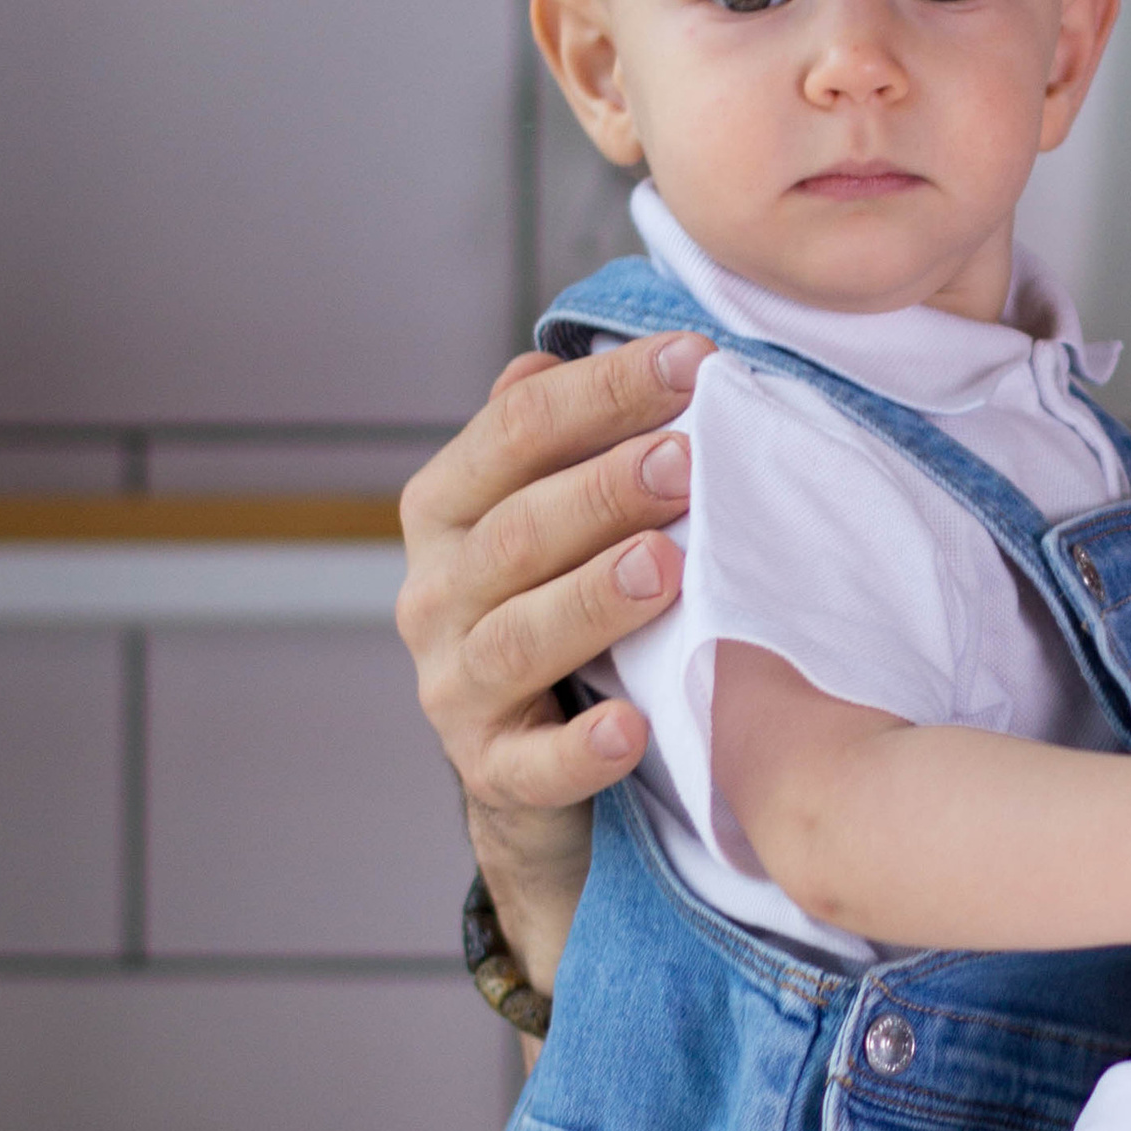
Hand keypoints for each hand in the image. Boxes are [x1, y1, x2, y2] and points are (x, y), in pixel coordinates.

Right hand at [396, 332, 709, 992]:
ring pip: (518, 636)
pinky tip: (634, 728)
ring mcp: (454, 686)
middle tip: (688, 460)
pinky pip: (532, 765)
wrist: (527, 768)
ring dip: (592, 600)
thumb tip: (550, 357)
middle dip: (602, 489)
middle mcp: (435, 593)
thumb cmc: (554, 608)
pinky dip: (581, 751)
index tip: (696, 360)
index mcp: (447, 510)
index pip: (515, 430)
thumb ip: (549, 442)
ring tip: (665, 569)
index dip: (603, 390)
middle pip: (515, 529)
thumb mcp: (544, 517)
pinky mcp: (491, 773)